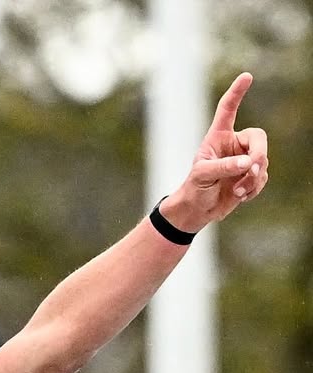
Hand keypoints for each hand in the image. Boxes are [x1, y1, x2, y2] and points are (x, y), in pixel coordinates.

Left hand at [164, 73, 268, 232]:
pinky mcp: (251, 175)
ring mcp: (244, 159)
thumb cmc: (195, 188)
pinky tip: (240, 196)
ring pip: (262, 160)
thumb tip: (247, 163)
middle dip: (258, 154)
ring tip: (238, 191)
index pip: (228, 110)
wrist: (198, 210)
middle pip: (258, 137)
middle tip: (251, 169)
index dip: (236, 93)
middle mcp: (234, 144)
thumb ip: (223, 167)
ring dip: (253, 177)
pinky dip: (254, 187)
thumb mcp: (202, 175)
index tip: (246, 77)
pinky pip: (263, 176)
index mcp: (218, 136)